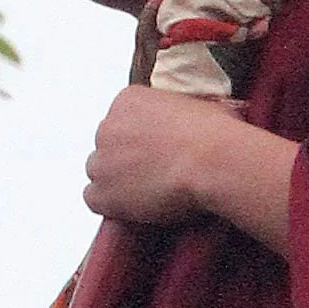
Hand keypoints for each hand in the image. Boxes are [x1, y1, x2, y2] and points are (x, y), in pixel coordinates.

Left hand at [85, 85, 296, 254]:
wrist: (213, 160)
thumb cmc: (215, 133)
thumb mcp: (198, 105)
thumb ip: (178, 112)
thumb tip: (192, 121)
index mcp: (128, 100)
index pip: (121, 122)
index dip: (139, 141)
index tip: (157, 152)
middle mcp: (107, 125)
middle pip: (107, 146)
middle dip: (126, 160)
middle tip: (154, 174)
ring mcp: (101, 159)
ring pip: (99, 172)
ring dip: (118, 183)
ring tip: (149, 192)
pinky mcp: (101, 192)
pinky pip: (93, 199)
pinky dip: (112, 205)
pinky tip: (136, 207)